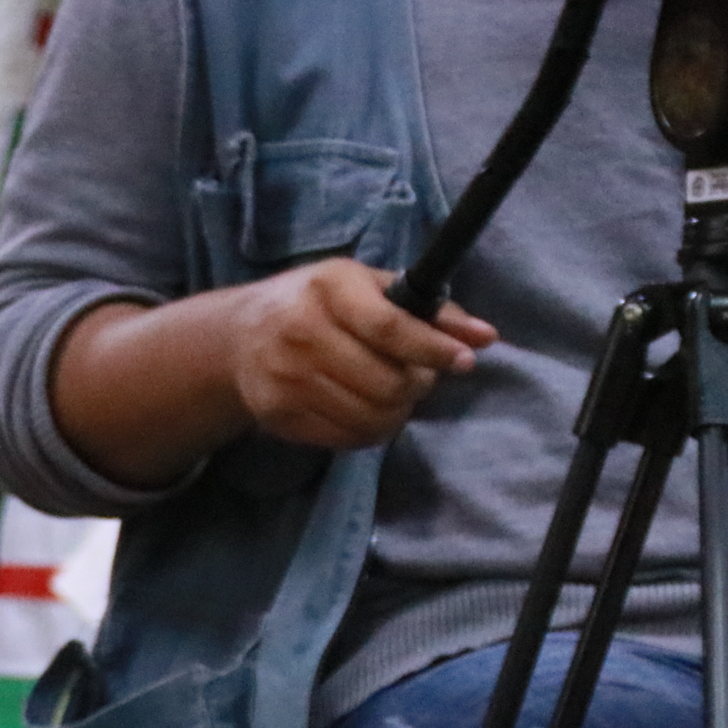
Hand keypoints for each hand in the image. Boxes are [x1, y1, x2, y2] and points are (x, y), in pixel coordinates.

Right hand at [226, 260, 495, 451]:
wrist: (240, 337)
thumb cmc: (318, 304)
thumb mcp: (368, 288)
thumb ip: (429, 311)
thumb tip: (487, 337)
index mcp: (328, 289)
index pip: (389, 328)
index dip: (432, 350)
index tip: (464, 362)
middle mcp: (301, 332)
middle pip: (385, 382)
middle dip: (417, 385)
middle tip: (418, 378)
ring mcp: (286, 378)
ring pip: (369, 416)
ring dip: (397, 413)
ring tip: (394, 396)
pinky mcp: (279, 414)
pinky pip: (345, 438)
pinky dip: (370, 431)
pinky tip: (368, 412)